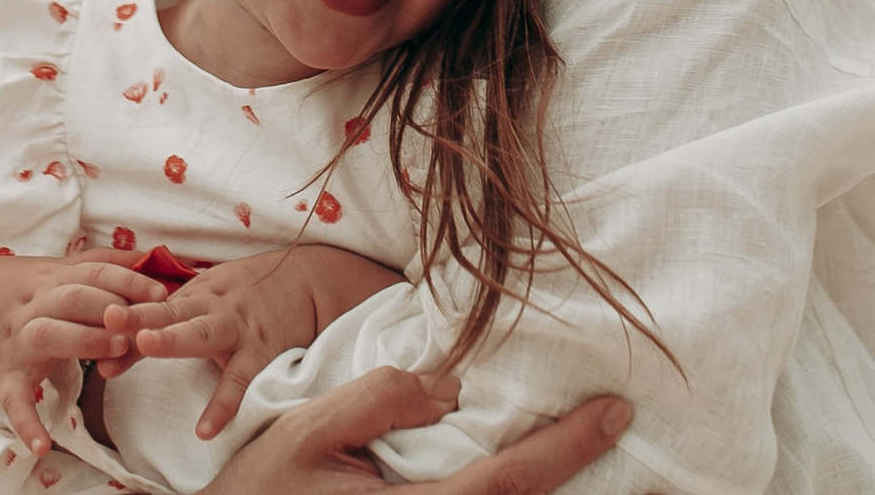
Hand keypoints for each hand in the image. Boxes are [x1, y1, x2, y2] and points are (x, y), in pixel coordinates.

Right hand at [0, 243, 169, 453]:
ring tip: (112, 357)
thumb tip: (153, 255)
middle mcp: (34, 305)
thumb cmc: (14, 289)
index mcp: (52, 278)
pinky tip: (43, 445)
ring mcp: (15, 340)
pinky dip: (26, 422)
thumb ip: (102, 265)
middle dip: (106, 307)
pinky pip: (12, 400)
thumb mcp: (53, 269)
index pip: (93, 272)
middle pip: (72, 298)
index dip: (128, 281)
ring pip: (47, 336)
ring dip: (81, 342)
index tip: (162, 293)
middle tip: (138, 322)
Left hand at [110, 245, 405, 437]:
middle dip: (140, 314)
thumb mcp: (206, 299)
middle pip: (172, 308)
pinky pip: (240, 380)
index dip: (126, 311)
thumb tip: (106, 360)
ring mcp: (238, 325)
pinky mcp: (262, 350)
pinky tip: (205, 429)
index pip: (152, 304)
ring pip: (203, 330)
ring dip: (174, 336)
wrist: (310, 277)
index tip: (94, 316)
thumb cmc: (247, 292)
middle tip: (110, 320)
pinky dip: (223, 404)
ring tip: (146, 346)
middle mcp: (213, 304)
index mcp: (196, 291)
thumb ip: (160, 326)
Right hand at [203, 367, 634, 494]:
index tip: (616, 411)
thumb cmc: (258, 490)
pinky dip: (505, 490)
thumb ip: (381, 399)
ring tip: (575, 436)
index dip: (570, 446)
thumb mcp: (308, 428)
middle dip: (569, 465)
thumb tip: (450, 389)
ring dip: (538, 480)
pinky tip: (519, 463)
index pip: (511, 481)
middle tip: (609, 417)